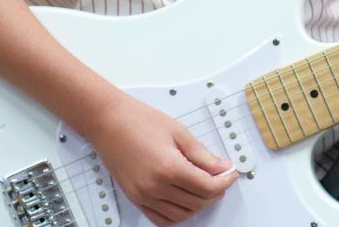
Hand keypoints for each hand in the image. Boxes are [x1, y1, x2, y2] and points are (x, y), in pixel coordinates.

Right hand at [86, 95, 238, 225]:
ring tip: (204, 187)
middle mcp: (155, 187)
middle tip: (221, 177)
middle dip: (215, 192)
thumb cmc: (138, 121)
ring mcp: (143, 195)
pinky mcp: (135, 198)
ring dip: (198, 205)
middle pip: (197, 202)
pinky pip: (161, 218)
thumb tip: (221, 168)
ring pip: (181, 215)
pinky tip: (184, 200)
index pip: (208, 187)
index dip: (225, 182)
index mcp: (169, 168)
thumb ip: (202, 155)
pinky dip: (177, 214)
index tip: (231, 174)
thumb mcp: (179, 132)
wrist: (108, 121)